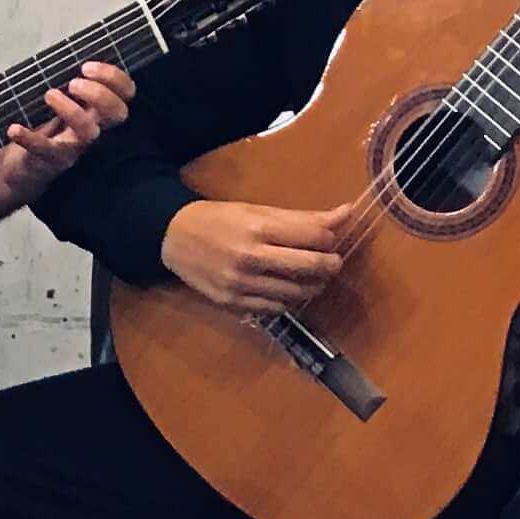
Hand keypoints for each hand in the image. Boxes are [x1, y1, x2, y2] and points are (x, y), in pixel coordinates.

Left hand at [0, 60, 136, 203]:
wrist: (21, 165)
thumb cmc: (42, 124)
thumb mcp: (58, 98)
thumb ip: (66, 79)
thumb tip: (60, 49)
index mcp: (97, 108)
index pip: (126, 93)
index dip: (115, 78)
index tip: (87, 66)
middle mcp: (93, 126)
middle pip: (118, 113)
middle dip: (100, 94)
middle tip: (74, 82)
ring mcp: (75, 146)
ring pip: (89, 132)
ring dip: (71, 111)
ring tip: (49, 95)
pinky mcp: (53, 161)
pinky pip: (47, 151)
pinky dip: (30, 138)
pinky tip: (14, 129)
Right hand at [159, 199, 353, 317]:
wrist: (173, 237)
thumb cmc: (218, 218)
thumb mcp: (258, 210)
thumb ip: (302, 218)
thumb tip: (347, 213)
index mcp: (259, 228)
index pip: (316, 238)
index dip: (330, 239)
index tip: (327, 239)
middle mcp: (251, 258)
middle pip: (312, 267)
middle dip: (331, 264)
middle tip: (331, 262)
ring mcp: (241, 284)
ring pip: (297, 293)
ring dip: (313, 285)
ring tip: (311, 276)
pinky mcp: (233, 302)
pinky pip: (275, 308)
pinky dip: (288, 300)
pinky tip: (284, 288)